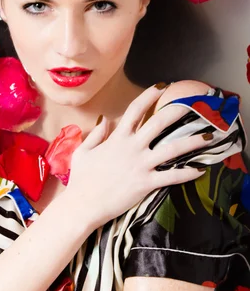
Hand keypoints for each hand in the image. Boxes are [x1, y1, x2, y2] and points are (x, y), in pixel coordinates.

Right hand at [65, 83, 211, 227]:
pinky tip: (200, 170)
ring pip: (173, 149)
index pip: (136, 110)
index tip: (162, 86)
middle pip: (160, 123)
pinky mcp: (147, 183)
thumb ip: (96, 134)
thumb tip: (105, 120)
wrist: (83, 204)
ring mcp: (141, 165)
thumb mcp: (83, 152)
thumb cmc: (81, 179)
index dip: (149, 95)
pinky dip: (187, 173)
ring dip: (193, 141)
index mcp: (117, 137)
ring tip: (209, 137)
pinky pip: (172, 176)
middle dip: (178, 111)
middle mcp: (133, 147)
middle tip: (193, 106)